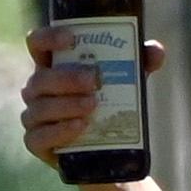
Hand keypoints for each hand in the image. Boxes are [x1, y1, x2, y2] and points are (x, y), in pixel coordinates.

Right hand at [18, 30, 159, 169]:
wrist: (106, 153)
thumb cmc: (109, 107)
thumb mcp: (126, 84)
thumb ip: (140, 65)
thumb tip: (156, 51)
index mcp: (53, 68)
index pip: (38, 44)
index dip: (49, 37)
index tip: (72, 38)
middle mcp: (38, 90)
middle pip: (41, 78)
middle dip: (67, 78)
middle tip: (95, 80)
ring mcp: (34, 117)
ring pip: (40, 107)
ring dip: (66, 105)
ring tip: (93, 105)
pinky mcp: (37, 144)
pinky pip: (39, 137)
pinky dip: (60, 131)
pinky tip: (80, 127)